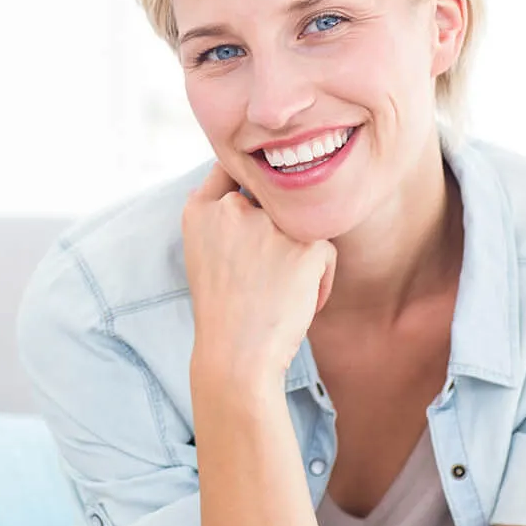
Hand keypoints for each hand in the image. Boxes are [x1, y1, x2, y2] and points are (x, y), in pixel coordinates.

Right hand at [181, 164, 335, 388]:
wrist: (236, 357)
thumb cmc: (223, 310)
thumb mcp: (203, 252)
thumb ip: (221, 216)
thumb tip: (250, 188)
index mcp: (199, 209)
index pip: (228, 168)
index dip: (247, 182)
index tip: (253, 203)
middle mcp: (231, 208)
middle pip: (272, 197)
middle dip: (276, 228)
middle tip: (266, 272)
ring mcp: (269, 224)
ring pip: (301, 223)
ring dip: (299, 254)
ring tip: (282, 290)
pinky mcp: (306, 246)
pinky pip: (326, 250)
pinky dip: (320, 278)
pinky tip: (302, 301)